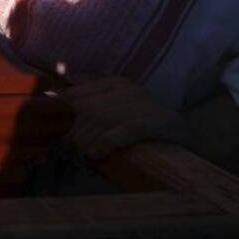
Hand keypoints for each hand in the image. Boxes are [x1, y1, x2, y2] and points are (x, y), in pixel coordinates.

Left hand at [60, 76, 189, 158]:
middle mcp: (127, 89)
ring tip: (79, 155)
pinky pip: (126, 130)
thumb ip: (87, 105)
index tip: (48, 129)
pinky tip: (95, 154)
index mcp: (114, 83)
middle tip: (65, 149)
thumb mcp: (115, 110)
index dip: (58, 112)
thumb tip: (50, 99)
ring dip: (86, 140)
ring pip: (102, 120)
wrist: (189, 133)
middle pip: (86, 109)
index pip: (76, 94)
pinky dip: (107, 142)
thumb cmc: (143, 124)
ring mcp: (143, 103)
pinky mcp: (158, 121)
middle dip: (71, 132)